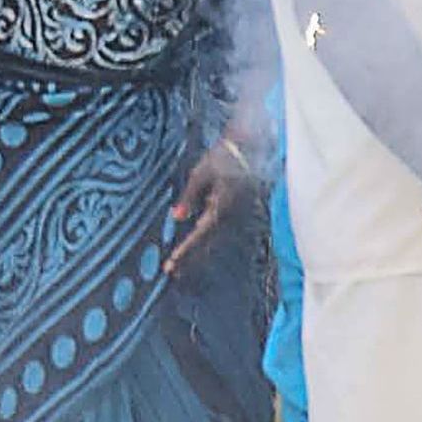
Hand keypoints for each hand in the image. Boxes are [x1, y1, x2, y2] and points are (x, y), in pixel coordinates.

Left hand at [162, 139, 263, 278]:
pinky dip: (205, 242)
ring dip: (197, 254)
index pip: (199, 235)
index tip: (172, 264)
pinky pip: (218, 232)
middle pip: (207, 243)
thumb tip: (176, 217)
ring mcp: (234, 215)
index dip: (185, 250)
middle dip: (190, 258)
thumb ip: (189, 197)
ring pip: (213, 240)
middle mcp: (229, 216)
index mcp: (220, 208)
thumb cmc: (222, 157)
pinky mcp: (235, 211)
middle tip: (173, 273)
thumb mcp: (200, 174)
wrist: (248, 148)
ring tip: (182, 267)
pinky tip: (197, 249)